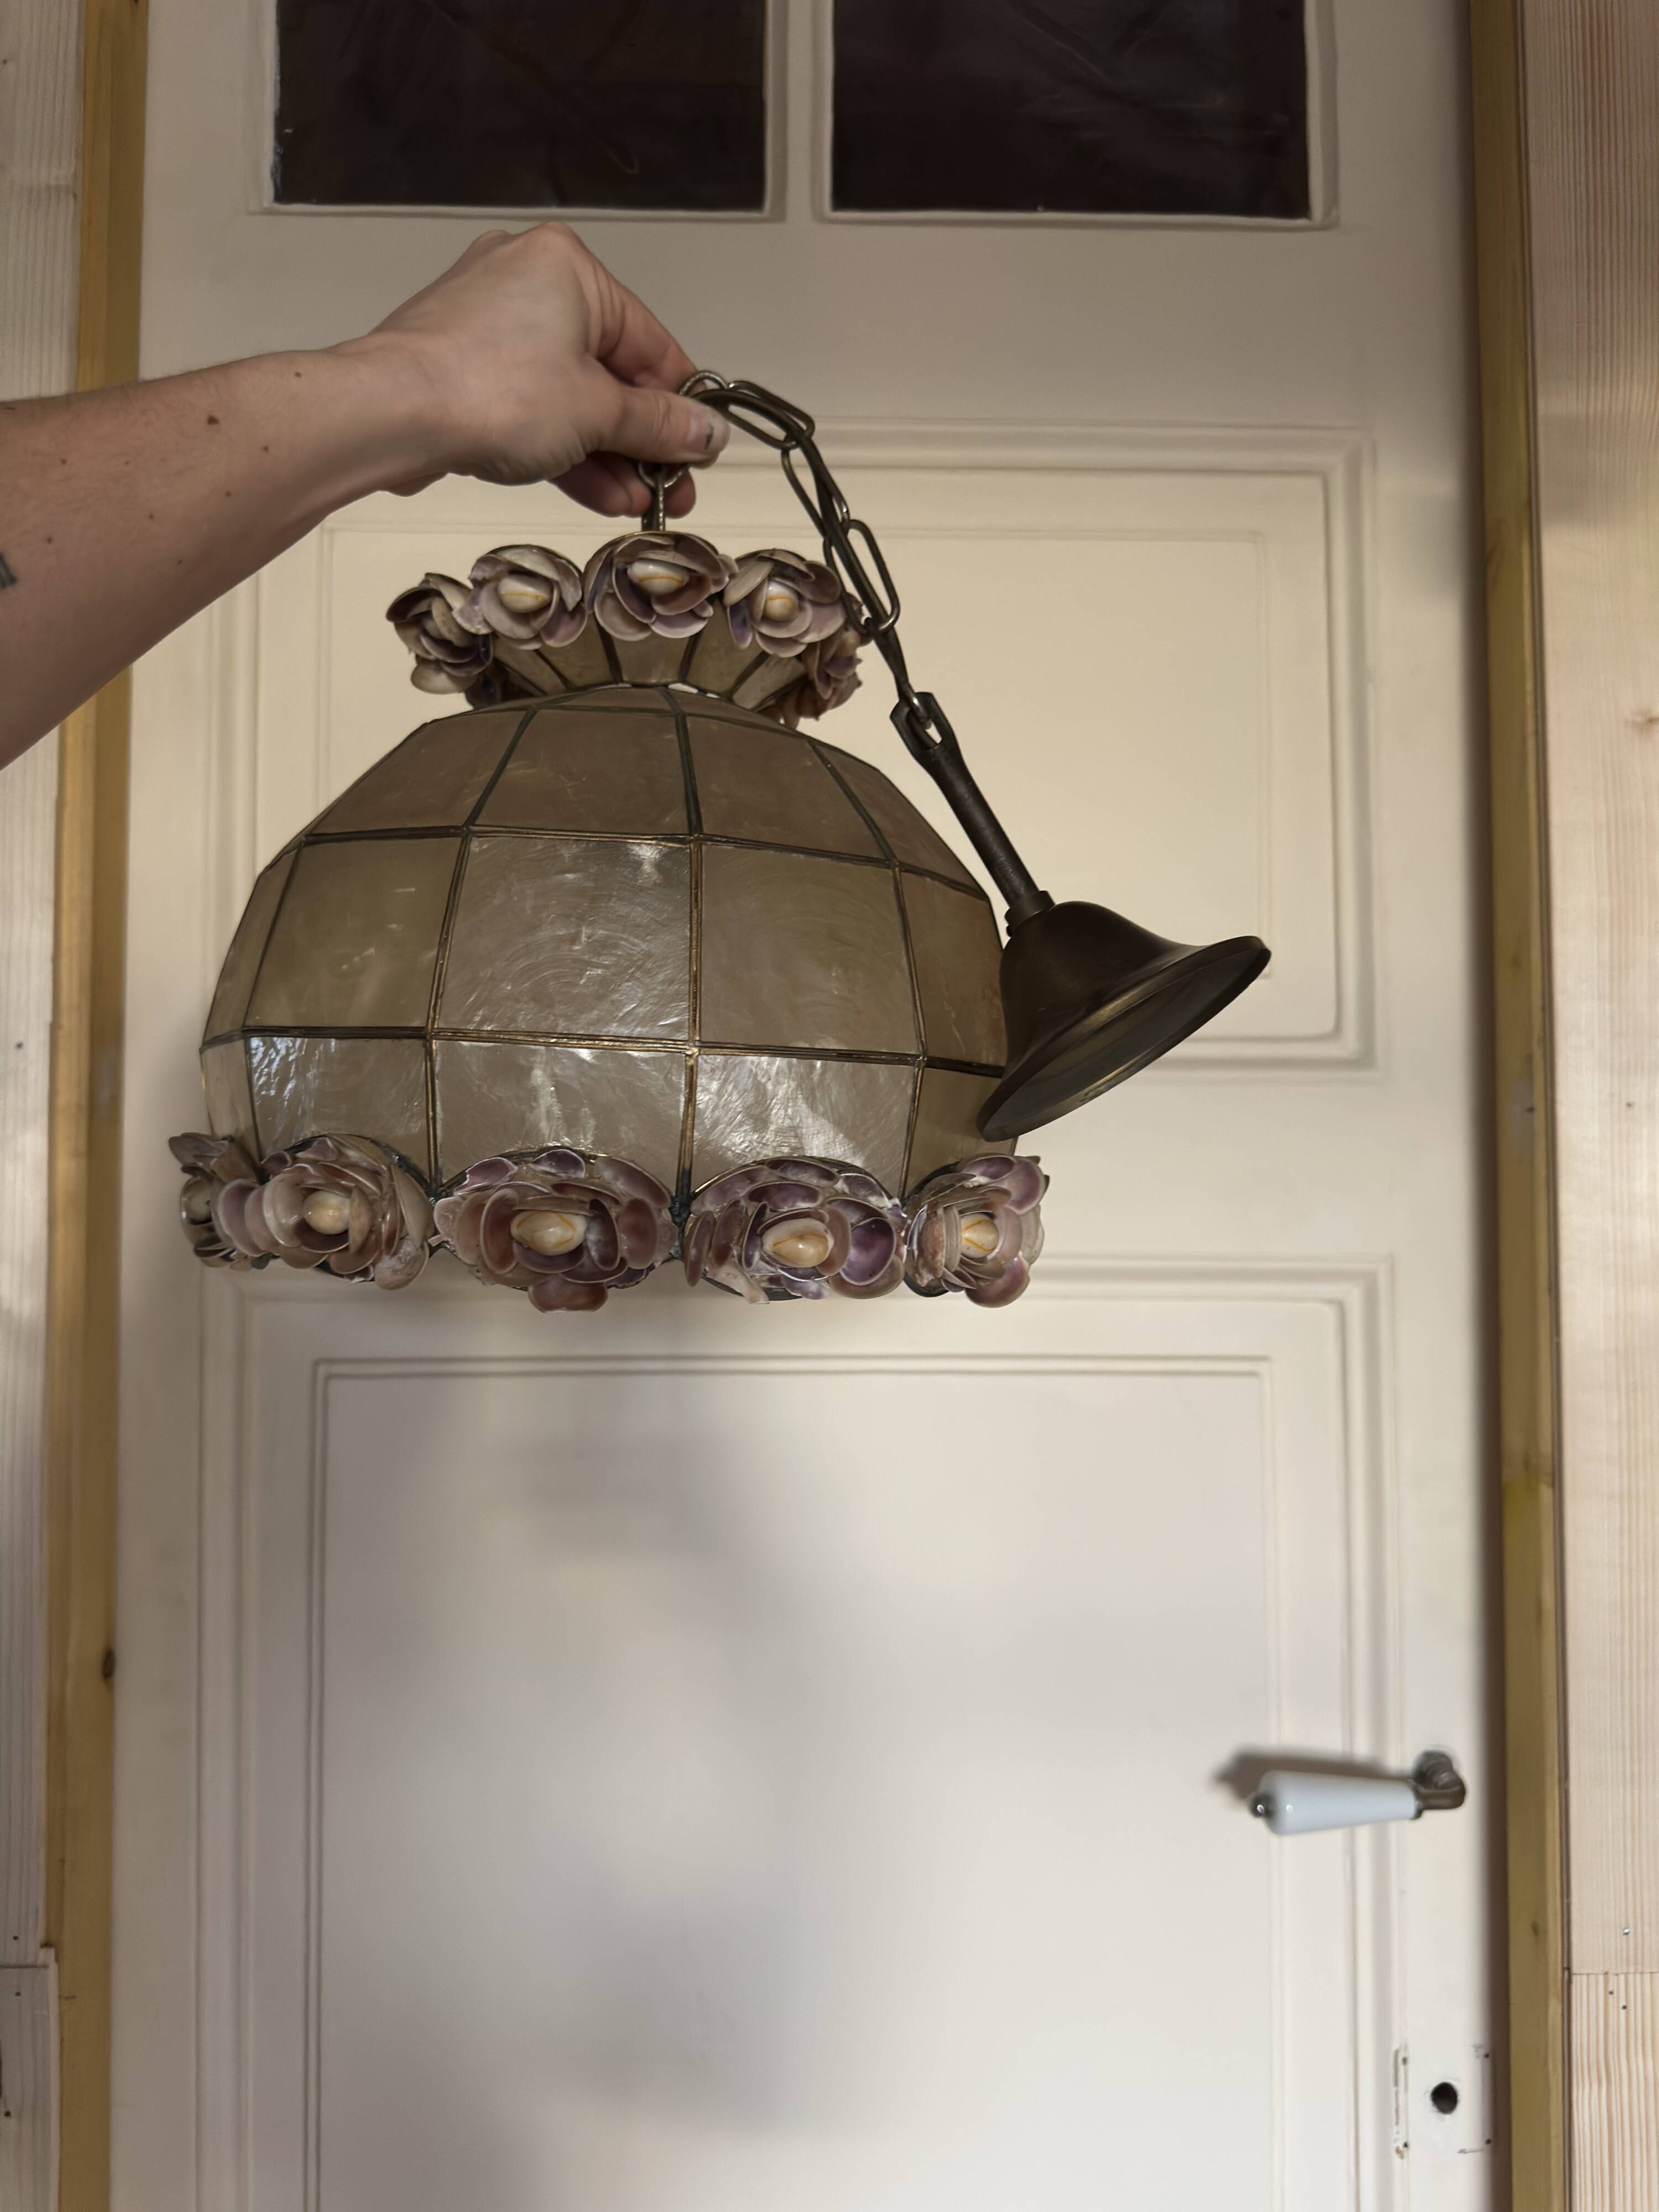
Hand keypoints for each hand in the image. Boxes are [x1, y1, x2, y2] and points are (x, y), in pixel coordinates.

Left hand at [341, 223, 727, 518]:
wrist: (393, 414)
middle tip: (672, 492)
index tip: (700, 453)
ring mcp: (492, 325)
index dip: (681, 406)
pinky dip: (565, 448)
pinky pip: (532, 406)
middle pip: (610, 372)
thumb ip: (659, 425)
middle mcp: (530, 282)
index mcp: (570, 268)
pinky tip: (599, 494)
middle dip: (642, 441)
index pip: (651, 343)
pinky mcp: (464, 366)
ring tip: (638, 505)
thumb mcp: (598, 413)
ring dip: (608, 456)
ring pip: (570, 396)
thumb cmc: (494, 390)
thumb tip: (709, 434)